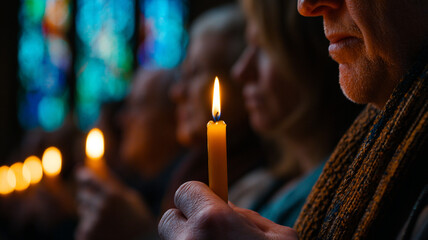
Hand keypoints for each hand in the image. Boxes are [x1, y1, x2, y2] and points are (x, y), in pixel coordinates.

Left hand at [75, 167, 154, 239]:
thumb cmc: (139, 219)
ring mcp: (92, 224)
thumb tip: (101, 168)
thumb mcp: (131, 197)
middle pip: (82, 195)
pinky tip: (104, 231)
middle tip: (99, 202)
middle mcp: (100, 208)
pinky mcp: (86, 237)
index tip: (80, 173)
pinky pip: (82, 226)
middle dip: (88, 196)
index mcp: (112, 196)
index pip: (89, 180)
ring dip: (89, 212)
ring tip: (107, 221)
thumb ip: (114, 183)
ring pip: (82, 211)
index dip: (83, 176)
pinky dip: (89, 227)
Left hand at [159, 181, 297, 239]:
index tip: (208, 198)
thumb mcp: (278, 236)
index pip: (185, 190)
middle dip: (186, 218)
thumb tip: (225, 206)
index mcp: (213, 221)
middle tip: (209, 227)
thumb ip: (248, 216)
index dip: (198, 194)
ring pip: (172, 239)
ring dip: (188, 237)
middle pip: (167, 217)